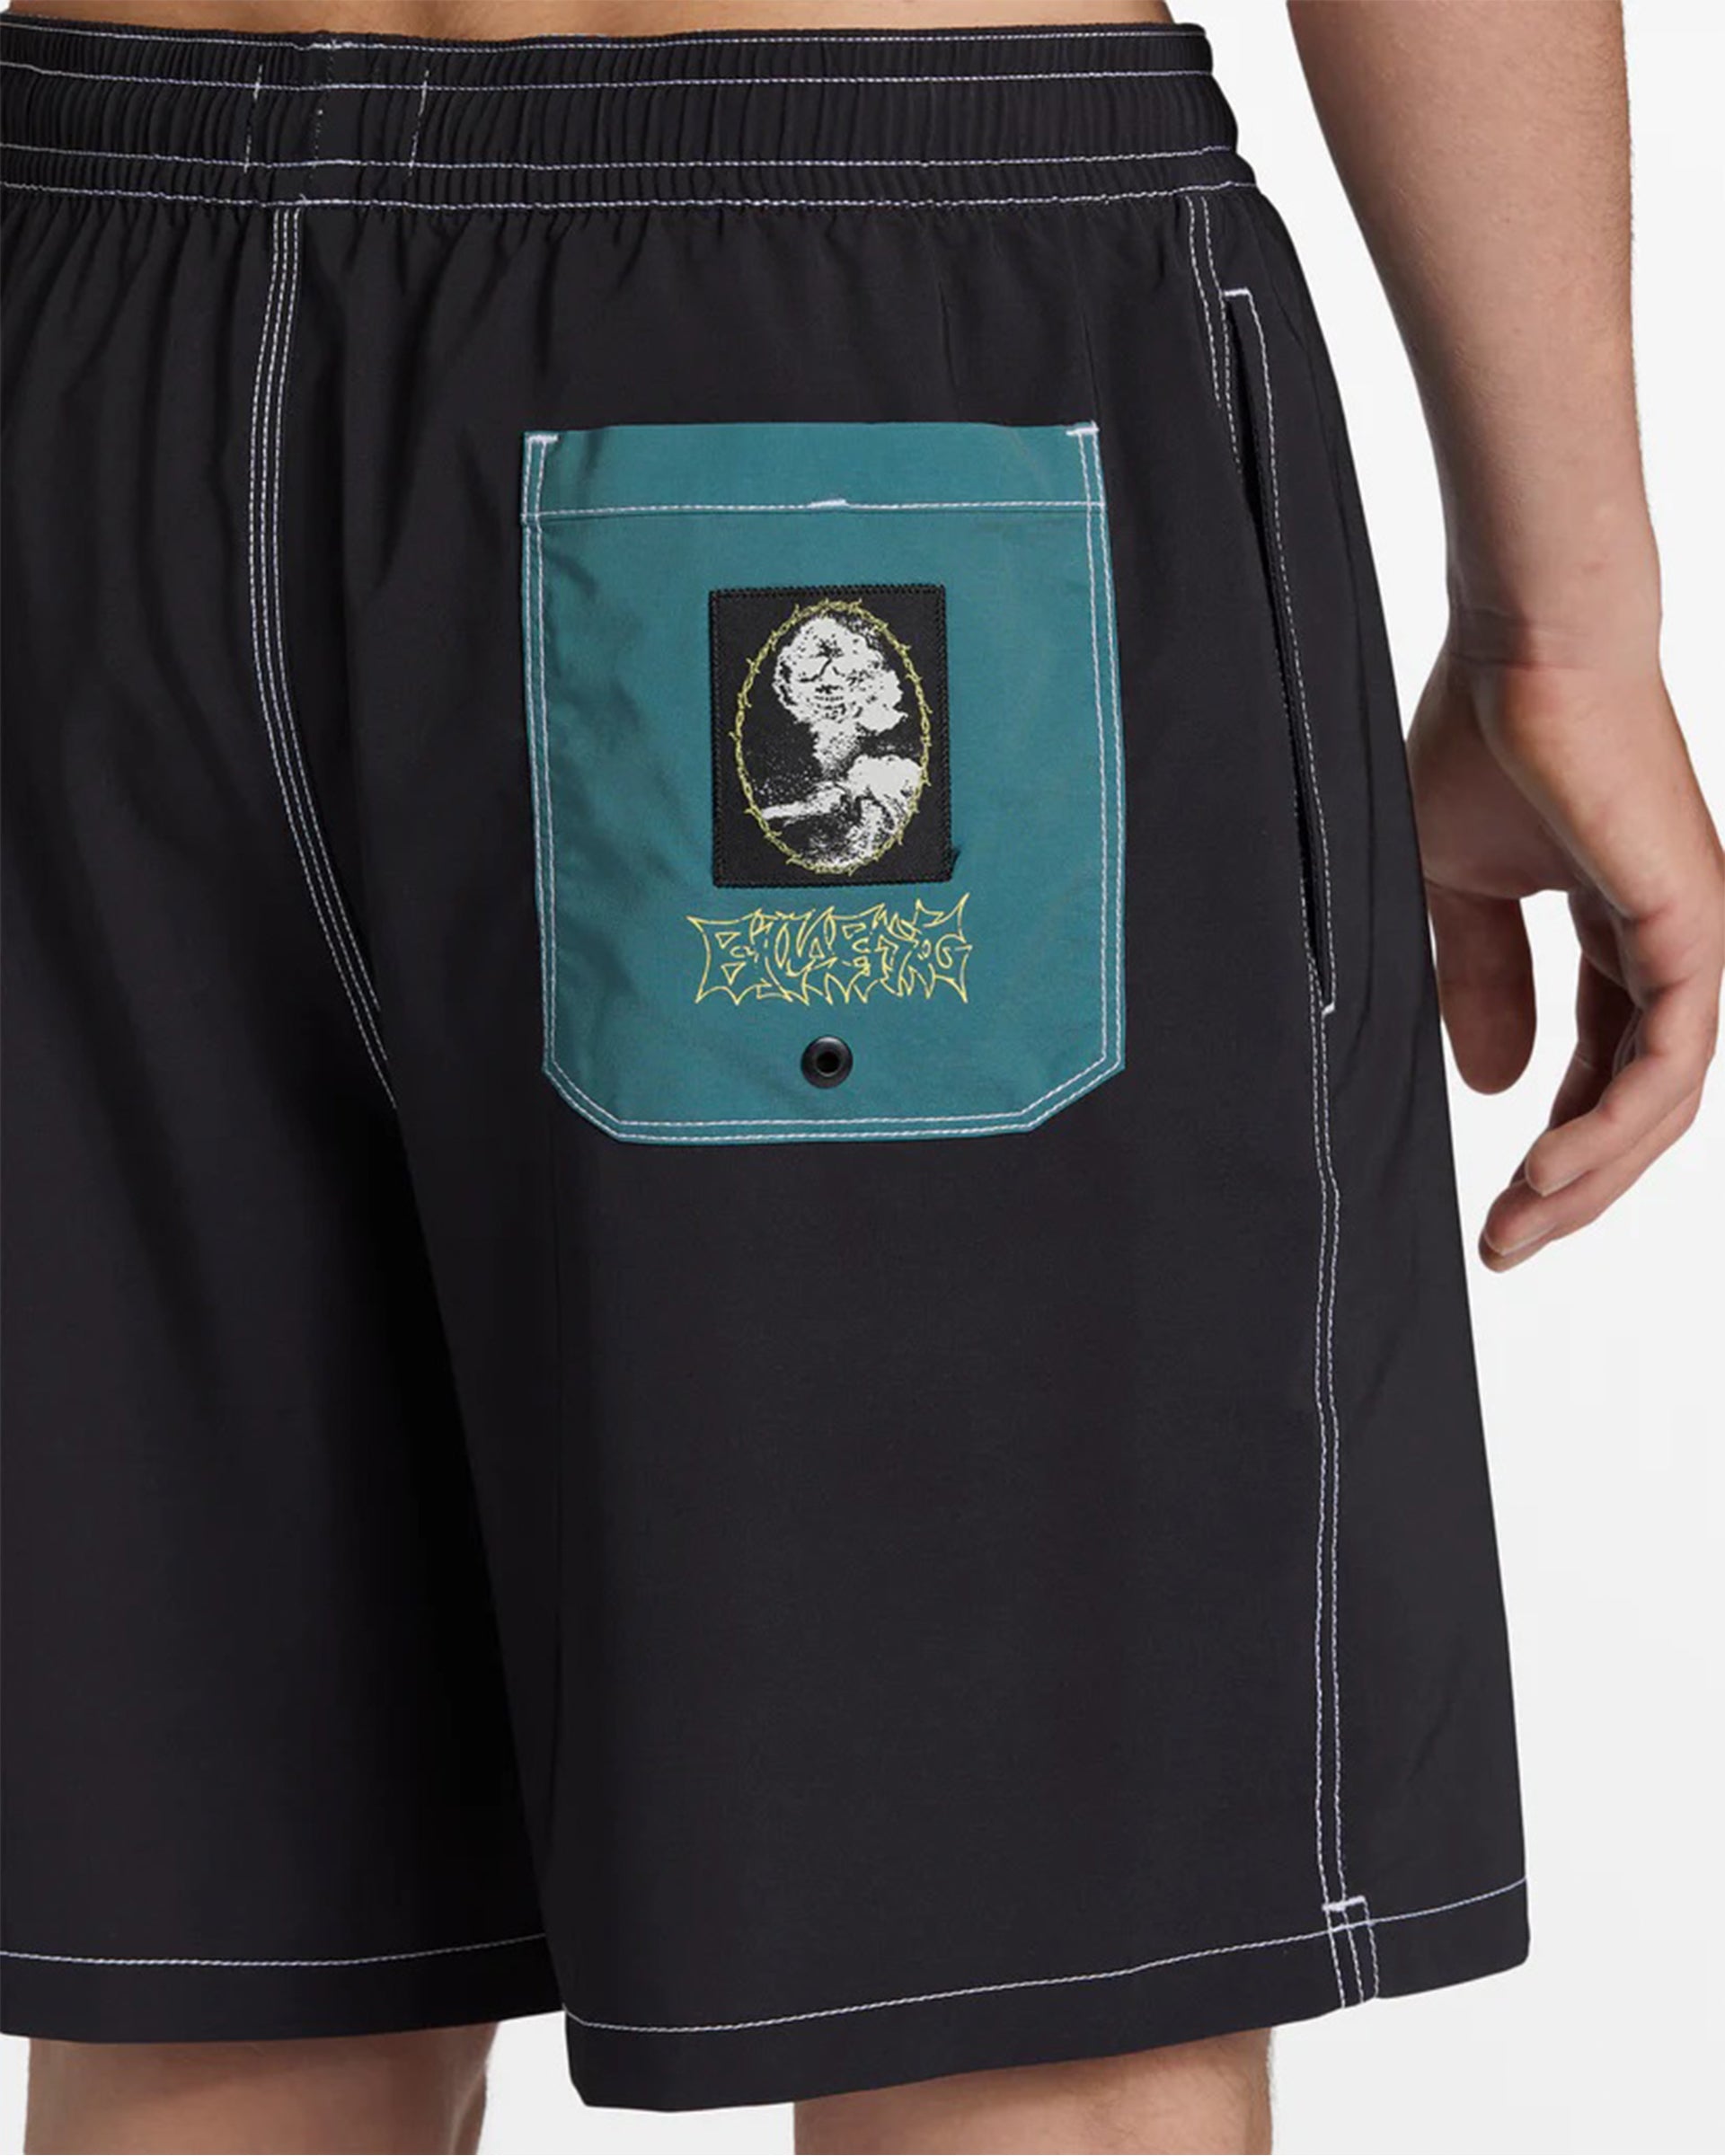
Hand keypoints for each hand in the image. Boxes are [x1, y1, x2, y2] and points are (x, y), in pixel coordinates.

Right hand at [1408, 627, 1723, 1269]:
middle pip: (1639, 1104)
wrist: (1524, 652)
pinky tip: (1548, 1167)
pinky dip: (1610, 1126)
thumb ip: (1480, 983)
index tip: (1498, 1209)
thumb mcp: (1459, 891)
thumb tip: (1490, 1084)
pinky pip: (1667, 1063)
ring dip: (1590, 1176)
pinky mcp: (1695, 928)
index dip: (1556, 1144)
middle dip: (1573, 1185)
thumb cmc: (1487, 741)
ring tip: (1520, 1223)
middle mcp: (1670, 945)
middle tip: (1507, 1244)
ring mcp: (1694, 939)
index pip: (1603, 1067)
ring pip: (1661, 1101)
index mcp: (1620, 931)